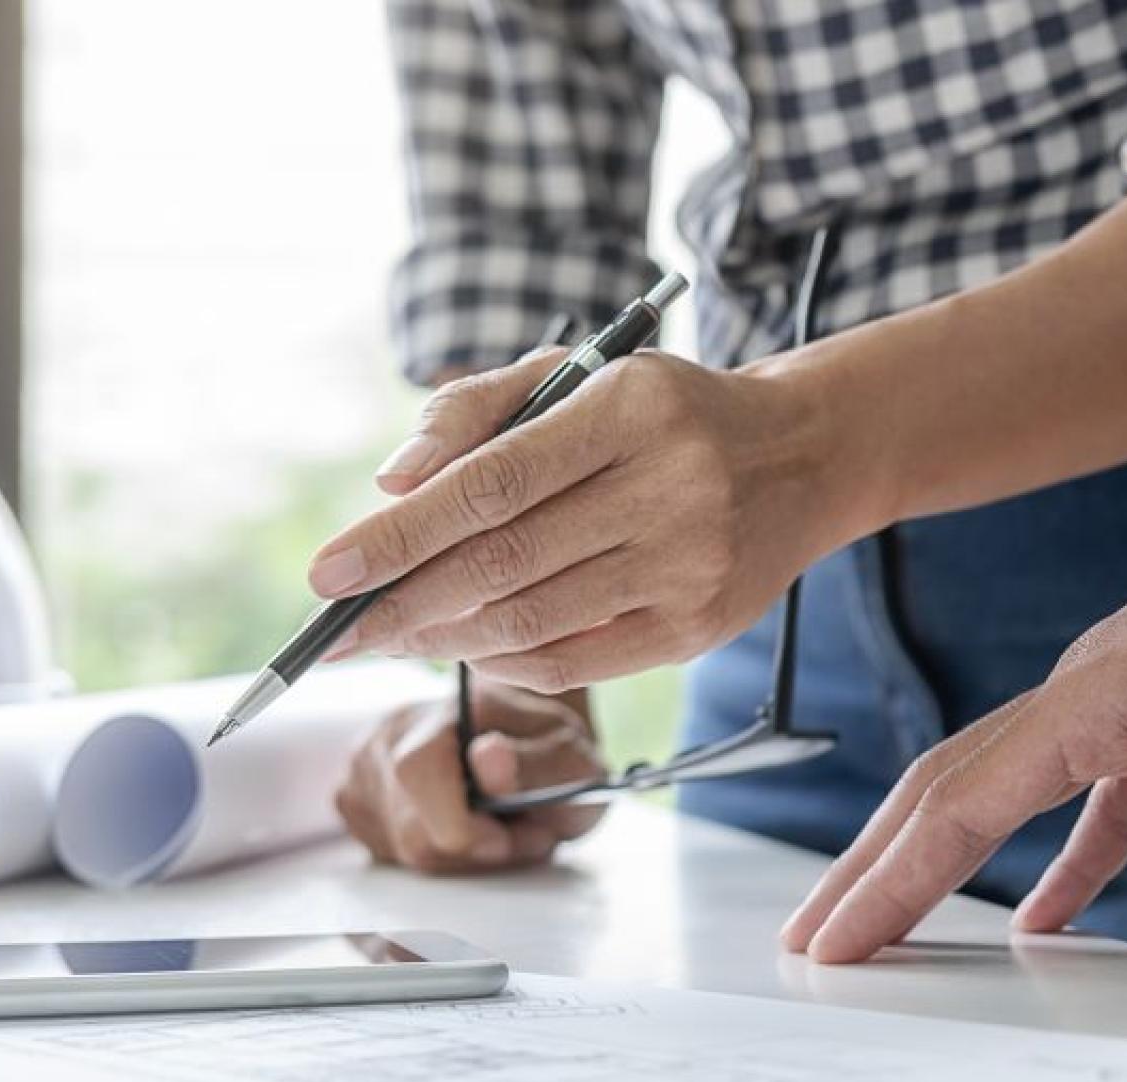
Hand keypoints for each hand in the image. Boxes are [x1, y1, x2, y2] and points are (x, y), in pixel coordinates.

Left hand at [312, 351, 876, 692]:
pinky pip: (576, 663)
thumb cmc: (661, 412)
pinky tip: (470, 647)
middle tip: (342, 625)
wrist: (799, 458)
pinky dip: (506, 662)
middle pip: (503, 562)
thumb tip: (391, 484)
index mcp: (631, 408)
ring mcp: (690, 565)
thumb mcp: (576, 372)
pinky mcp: (699, 628)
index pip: (492, 482)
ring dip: (444, 638)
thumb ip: (473, 412)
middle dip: (404, 601)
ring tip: (394, 635)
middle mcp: (670, 487)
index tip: (328, 572)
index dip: (400, 535)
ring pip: (533, 622)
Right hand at [333, 683, 606, 872]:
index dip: (464, 828)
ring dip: (457, 856)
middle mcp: (394, 727)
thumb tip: (488, 755)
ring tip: (497, 831)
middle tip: (516, 837)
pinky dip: (431, 853)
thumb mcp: (574, 764)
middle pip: (408, 829)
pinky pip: (386, 850)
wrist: (524, 743)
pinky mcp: (353, 795)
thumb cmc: (551, 756)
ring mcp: (365, 761)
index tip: (507, 837)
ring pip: (398, 847)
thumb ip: (536, 764)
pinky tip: (462, 830)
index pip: (418, 772)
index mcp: (452, 707)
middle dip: (470, 851)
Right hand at [781, 483, 1126, 988]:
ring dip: (951, 860)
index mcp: (1092, 700)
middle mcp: (1087, 695)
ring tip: (897, 931)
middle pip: (949, 790)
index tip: (827, 945)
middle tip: (813, 944)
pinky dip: (1066, 858)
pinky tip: (1055, 917)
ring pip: (1012, 793)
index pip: (959, 806)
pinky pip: (1095, 798)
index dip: (889, 884)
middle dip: (877, 870)